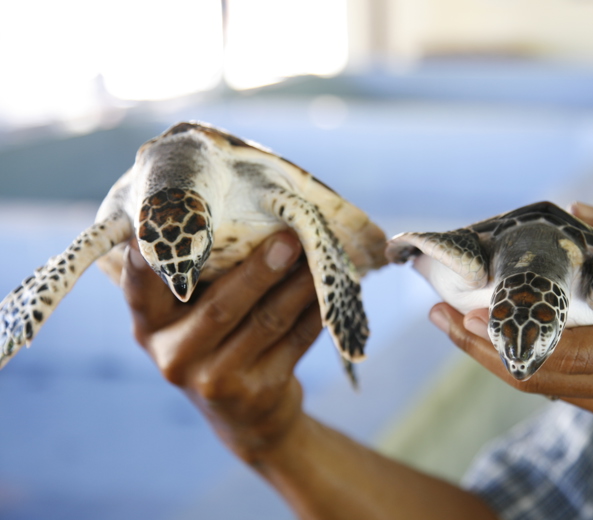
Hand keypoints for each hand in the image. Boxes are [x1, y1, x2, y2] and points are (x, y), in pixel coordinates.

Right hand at [121, 231, 320, 460]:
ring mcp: (215, 380)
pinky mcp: (258, 391)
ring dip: (297, 286)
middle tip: (288, 239)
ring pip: (266, 322)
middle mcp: (175, 355)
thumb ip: (199, 279)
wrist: (244, 416)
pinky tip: (328, 290)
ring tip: (318, 259)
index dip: (148, 262)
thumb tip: (243, 214)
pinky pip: (294, 342)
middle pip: (220, 307)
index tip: (157, 229)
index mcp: (150, 327)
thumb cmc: (215, 343)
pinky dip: (314, 312)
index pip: (141, 290)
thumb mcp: (189, 319)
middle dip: (259, 271)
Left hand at [430, 206, 592, 450]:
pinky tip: (502, 344)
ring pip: (540, 386)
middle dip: (477, 346)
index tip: (462, 312)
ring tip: (454, 328)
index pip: (559, 347)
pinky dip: (525, 366)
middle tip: (438, 314)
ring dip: (492, 358)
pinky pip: (560, 390)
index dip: (506, 334)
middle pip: (532, 373)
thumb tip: (584, 210)